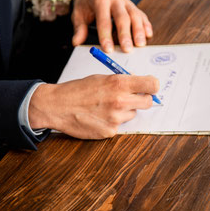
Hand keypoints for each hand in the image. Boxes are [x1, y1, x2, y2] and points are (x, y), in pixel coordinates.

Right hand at [29, 74, 159, 138]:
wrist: (57, 106)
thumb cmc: (77, 89)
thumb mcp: (101, 77)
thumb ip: (121, 81)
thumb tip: (139, 85)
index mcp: (118, 83)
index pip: (152, 85)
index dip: (152, 86)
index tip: (149, 87)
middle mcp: (120, 100)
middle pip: (148, 102)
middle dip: (142, 99)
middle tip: (130, 97)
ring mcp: (116, 118)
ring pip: (132, 114)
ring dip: (124, 111)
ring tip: (105, 106)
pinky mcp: (110, 132)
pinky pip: (120, 126)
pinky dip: (113, 122)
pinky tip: (99, 116)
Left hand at [71, 0, 152, 52]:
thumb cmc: (85, 6)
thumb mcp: (78, 15)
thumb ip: (79, 29)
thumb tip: (76, 42)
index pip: (103, 20)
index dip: (106, 35)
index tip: (108, 49)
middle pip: (122, 17)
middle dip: (125, 35)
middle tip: (127, 50)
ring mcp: (126, 1)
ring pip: (135, 16)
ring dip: (139, 31)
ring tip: (140, 45)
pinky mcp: (133, 6)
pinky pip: (141, 15)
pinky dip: (145, 25)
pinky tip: (148, 35)